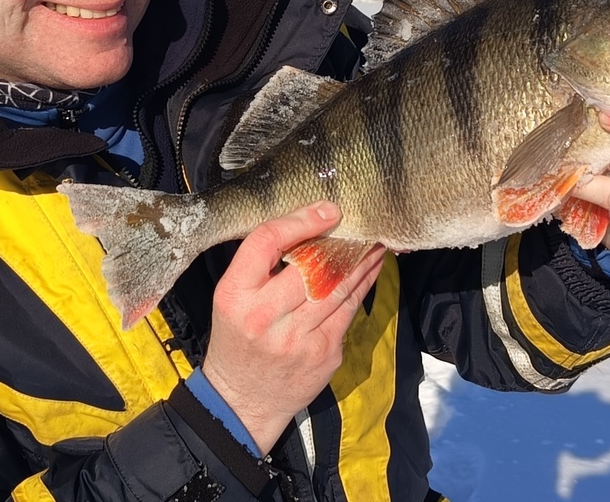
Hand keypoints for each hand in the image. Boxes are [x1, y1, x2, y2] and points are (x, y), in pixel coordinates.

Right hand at [202, 203, 385, 453]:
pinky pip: (349, 309)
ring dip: (362, 260)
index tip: (328, 210)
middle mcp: (264, 316)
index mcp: (235, 294)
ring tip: (377, 240)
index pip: (265, 242)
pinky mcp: (323, 353)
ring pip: (338, 286)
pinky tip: (371, 269)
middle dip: (341, 241)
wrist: (242, 399)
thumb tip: (308, 225)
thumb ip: (260, 265)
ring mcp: (297, 338)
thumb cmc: (237, 337)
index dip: (299, 220)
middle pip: (310, 264)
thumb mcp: (232, 298)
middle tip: (363, 222)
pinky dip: (363, 285)